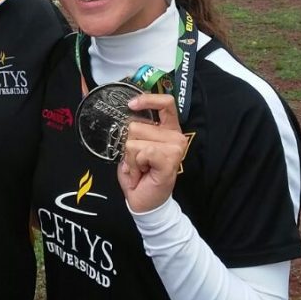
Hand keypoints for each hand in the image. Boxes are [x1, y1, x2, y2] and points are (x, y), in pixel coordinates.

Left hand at [116, 93, 188, 212]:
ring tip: (139, 167)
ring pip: (135, 139)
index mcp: (167, 128)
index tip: (131, 104)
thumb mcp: (133, 147)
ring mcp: (175, 147)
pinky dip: (135, 164)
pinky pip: (142, 151)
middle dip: (128, 144)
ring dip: (131, 157)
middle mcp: (175, 135)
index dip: (148, 99)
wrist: (143, 201)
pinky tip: (142, 173)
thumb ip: (133, 130)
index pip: (166, 103)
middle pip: (137, 124)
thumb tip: (125, 113)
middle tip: (137, 161)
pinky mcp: (171, 159)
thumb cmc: (139, 174)